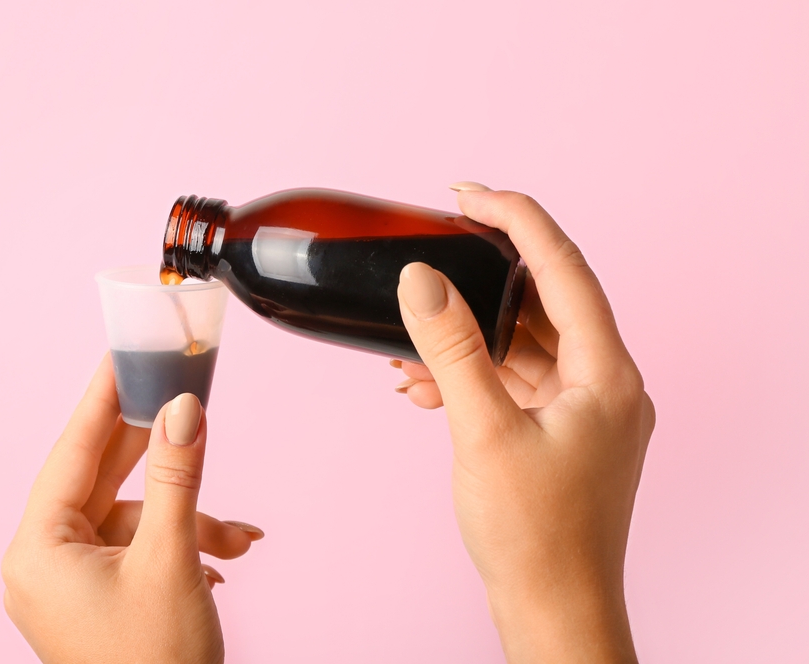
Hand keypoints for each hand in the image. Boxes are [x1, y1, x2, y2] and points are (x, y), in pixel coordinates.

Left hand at [2, 356, 263, 663]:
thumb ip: (175, 476)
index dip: (103, 399)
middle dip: (158, 457)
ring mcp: (71, 585)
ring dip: (188, 519)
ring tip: (236, 538)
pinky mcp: (98, 600)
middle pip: (102, 481)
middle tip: (184, 404)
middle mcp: (45, 564)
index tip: (122, 355)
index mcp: (39, 551)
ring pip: (132, 519)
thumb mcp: (171, 558)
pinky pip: (138, 549)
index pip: (73, 451)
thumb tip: (182, 409)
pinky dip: (180, 545)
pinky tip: (219, 559)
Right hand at [393, 184, 654, 662]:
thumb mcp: (482, 431)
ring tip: (408, 346)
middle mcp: (605, 383)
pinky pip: (515, 382)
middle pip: (543, 301)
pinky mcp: (562, 432)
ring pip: (523, 344)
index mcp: (606, 371)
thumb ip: (452, 349)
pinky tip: (424, 387)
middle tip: (434, 249)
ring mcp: (585, 410)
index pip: (563, 267)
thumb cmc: (533, 533)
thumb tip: (422, 279)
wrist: (551, 609)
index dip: (515, 219)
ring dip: (466, 337)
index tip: (468, 193)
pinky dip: (473, 375)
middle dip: (481, 277)